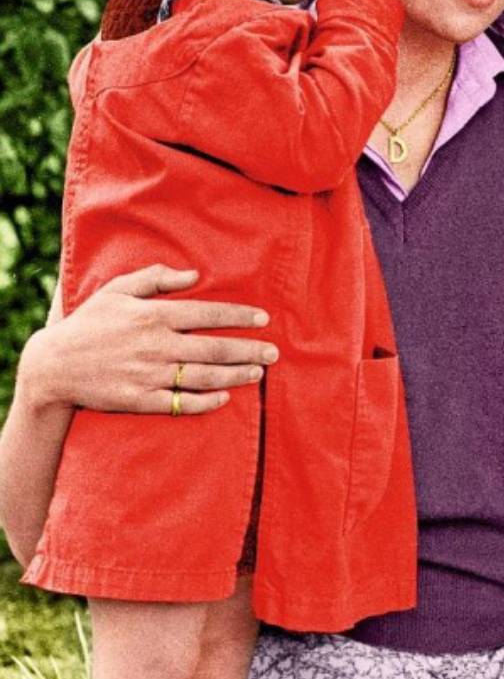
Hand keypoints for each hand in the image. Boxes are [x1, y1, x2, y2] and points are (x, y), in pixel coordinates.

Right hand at [21, 266, 278, 415]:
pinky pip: (182, 403)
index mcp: (154, 315)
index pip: (208, 313)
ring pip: (204, 376)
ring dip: (236, 375)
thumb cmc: (90, 323)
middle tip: (274, 353)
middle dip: (249, 350)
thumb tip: (194, 275)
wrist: (55, 366)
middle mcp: (156, 345)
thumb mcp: (118, 290)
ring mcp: (150, 375)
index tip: (264, 319)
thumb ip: (156, 279)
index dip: (239, 316)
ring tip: (258, 373)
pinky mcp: (141, 399)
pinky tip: (224, 398)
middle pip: (215, 347)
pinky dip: (206, 401)